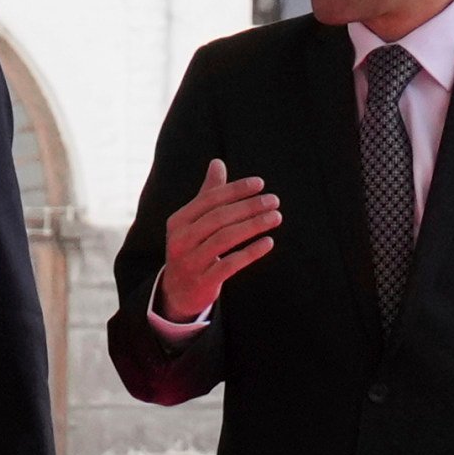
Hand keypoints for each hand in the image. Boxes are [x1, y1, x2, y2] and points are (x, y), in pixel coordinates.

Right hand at [156, 158, 280, 322]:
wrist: (177, 292)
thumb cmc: (192, 248)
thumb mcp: (193, 222)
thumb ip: (207, 194)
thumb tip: (218, 162)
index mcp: (179, 220)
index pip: (210, 199)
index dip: (236, 190)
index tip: (260, 183)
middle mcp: (181, 239)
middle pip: (219, 218)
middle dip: (249, 206)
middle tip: (274, 200)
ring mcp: (191, 261)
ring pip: (225, 239)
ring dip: (253, 226)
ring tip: (276, 217)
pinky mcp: (203, 281)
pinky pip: (230, 264)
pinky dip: (250, 252)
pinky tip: (268, 242)